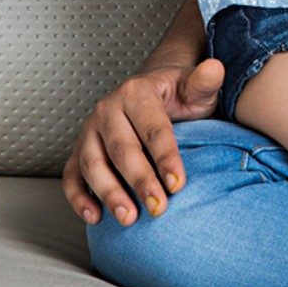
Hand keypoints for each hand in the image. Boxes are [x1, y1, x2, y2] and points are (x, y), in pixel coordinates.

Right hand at [61, 58, 224, 225]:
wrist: (154, 93)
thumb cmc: (179, 95)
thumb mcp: (194, 87)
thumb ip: (204, 82)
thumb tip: (215, 67)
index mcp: (136, 92)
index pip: (153, 129)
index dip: (166, 157)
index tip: (178, 184)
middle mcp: (107, 109)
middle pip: (122, 149)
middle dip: (139, 181)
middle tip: (157, 208)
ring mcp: (89, 131)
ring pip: (93, 164)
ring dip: (109, 193)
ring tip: (129, 218)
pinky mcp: (79, 150)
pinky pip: (72, 175)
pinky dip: (79, 197)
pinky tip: (95, 217)